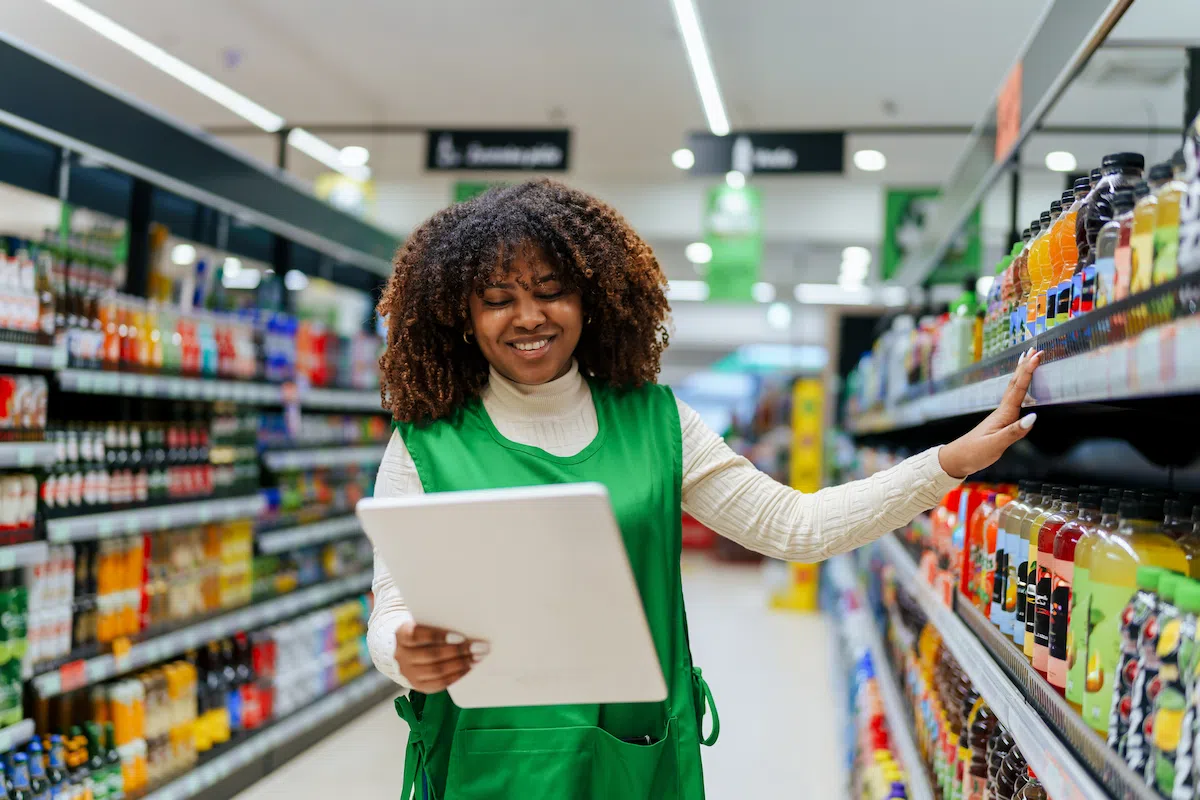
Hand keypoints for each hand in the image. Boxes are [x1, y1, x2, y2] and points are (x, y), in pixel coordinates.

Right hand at [394, 620, 488, 693]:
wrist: (407, 650)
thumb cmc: (423, 631)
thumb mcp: (424, 623)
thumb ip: (439, 622)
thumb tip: (467, 624)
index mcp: (402, 635)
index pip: (417, 635)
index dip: (438, 636)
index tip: (461, 636)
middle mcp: (402, 656)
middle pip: (431, 655)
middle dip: (458, 651)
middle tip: (479, 647)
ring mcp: (409, 673)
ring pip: (436, 670)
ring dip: (460, 664)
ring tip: (477, 658)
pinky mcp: (418, 685)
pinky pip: (439, 683)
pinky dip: (456, 676)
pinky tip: (469, 668)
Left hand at [937, 348, 1040, 478]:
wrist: (958, 460)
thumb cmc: (975, 452)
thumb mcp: (996, 444)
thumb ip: (1015, 432)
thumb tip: (1034, 417)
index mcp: (1003, 414)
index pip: (1018, 388)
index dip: (1029, 371)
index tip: (1038, 355)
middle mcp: (1003, 411)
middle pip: (1016, 384)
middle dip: (1026, 366)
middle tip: (1035, 349)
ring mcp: (1001, 416)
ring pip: (1014, 390)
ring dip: (1022, 374)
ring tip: (1028, 361)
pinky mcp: (1001, 422)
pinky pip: (1014, 400)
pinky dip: (1019, 389)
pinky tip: (1021, 389)